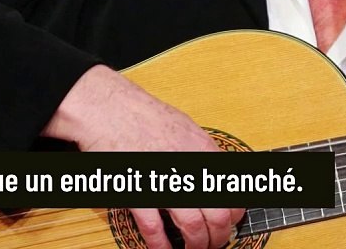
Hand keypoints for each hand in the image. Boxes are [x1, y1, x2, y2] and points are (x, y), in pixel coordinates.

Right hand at [43, 65, 243, 248]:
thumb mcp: (187, 128)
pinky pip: (155, 229)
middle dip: (220, 236)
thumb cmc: (144, 115)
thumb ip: (203, 153)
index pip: (233, 193)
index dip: (233, 214)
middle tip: (215, 242)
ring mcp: (165, 183)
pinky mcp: (139, 193)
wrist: (112, 110)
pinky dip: (161, 245)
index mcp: (204, 153)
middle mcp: (189, 169)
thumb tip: (217, 172)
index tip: (229, 221)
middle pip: (218, 216)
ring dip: (197, 245)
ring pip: (193, 227)